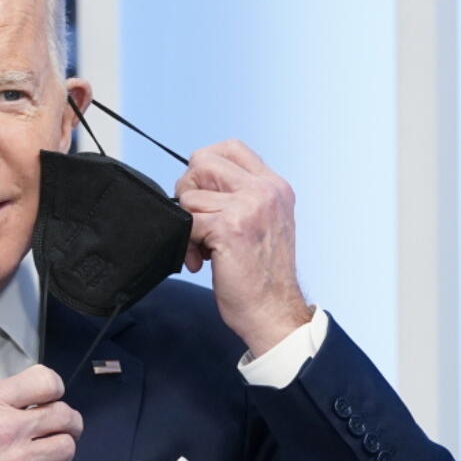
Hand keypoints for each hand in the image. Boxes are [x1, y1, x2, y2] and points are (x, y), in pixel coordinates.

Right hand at [0, 364, 81, 460]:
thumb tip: (14, 401)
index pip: (45, 381)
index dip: (54, 389)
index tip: (51, 399)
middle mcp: (9, 428)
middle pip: (65, 415)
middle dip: (68, 422)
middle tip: (61, 429)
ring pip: (67, 448)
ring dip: (60, 453)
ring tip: (47, 458)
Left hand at [174, 139, 312, 355]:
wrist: (273, 313)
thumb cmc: (261, 276)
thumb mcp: (262, 224)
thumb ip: (239, 198)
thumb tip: (196, 182)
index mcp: (274, 186)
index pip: (230, 148)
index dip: (205, 168)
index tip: (205, 196)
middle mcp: (265, 190)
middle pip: (202, 161)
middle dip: (189, 192)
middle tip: (198, 223)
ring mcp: (249, 206)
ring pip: (190, 195)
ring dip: (188, 224)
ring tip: (205, 249)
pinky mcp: (230, 227)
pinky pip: (186, 222)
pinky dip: (186, 244)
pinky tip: (200, 261)